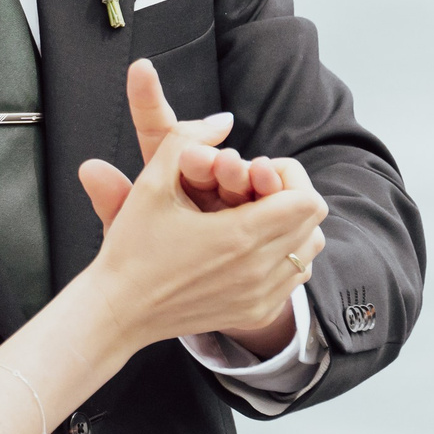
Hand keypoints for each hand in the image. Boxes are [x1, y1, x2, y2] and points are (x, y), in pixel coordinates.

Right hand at [76, 60, 327, 347]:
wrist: (119, 310)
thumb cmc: (132, 247)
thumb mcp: (152, 183)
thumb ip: (187, 139)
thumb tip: (224, 120)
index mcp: (240, 236)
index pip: (307, 200)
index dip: (288, 177)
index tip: (253, 172)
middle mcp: (259, 270)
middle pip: (313, 223)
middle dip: (289, 197)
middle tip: (251, 191)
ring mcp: (261, 296)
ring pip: (309, 252)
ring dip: (290, 227)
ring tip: (253, 217)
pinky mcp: (256, 312)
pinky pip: (294, 278)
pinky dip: (283, 256)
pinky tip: (249, 248)